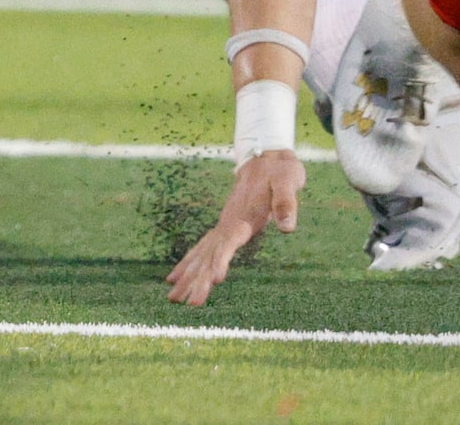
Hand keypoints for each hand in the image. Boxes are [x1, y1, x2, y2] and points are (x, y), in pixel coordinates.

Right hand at [165, 152, 303, 306]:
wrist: (265, 157)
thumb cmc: (280, 171)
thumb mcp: (288, 181)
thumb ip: (287, 202)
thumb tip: (288, 228)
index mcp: (242, 216)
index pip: (228, 242)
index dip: (221, 260)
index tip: (215, 280)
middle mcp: (228, 224)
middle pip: (208, 255)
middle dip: (196, 280)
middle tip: (182, 303)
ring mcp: (224, 226)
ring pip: (201, 255)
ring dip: (188, 277)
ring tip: (172, 299)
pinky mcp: (226, 228)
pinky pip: (203, 250)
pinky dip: (190, 264)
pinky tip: (177, 277)